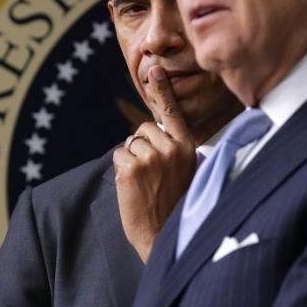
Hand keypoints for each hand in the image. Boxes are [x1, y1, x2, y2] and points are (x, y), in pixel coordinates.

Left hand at [113, 66, 195, 261]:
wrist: (165, 237)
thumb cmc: (174, 208)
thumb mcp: (185, 174)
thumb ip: (174, 151)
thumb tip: (152, 132)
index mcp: (188, 149)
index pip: (174, 113)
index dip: (163, 90)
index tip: (154, 69)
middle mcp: (172, 150)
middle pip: (145, 128)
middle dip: (141, 145)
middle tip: (150, 174)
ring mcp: (151, 158)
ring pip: (130, 143)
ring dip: (131, 161)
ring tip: (144, 184)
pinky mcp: (131, 168)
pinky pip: (119, 156)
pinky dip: (120, 171)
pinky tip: (134, 188)